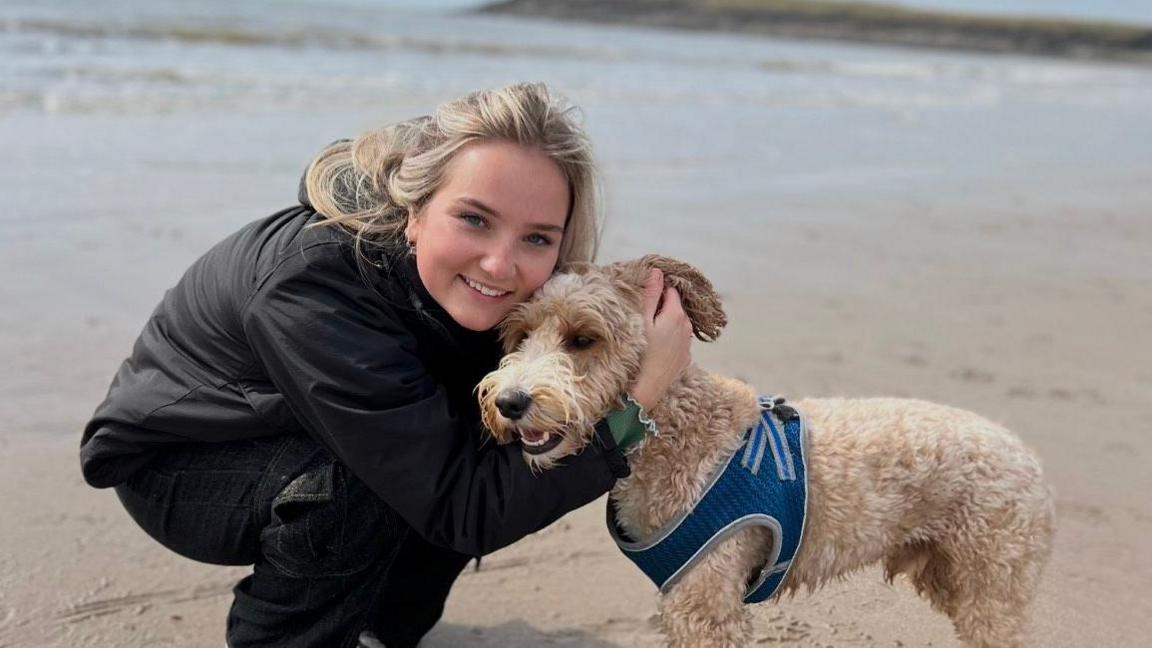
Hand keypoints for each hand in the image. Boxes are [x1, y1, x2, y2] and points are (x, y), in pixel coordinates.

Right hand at [629, 269, 692, 411]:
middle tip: (643, 314)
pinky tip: (656, 347)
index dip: (659, 290)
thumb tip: (657, 272)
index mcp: (676, 314)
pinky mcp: (684, 359)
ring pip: (677, 324)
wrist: (645, 390)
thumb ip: (650, 295)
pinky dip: (669, 339)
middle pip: (675, 307)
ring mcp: (687, 345)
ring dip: (666, 323)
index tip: (646, 295)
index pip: (671, 290)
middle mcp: (687, 327)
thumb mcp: (640, 320)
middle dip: (662, 307)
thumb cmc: (640, 353)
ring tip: (648, 331)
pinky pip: (677, 341)